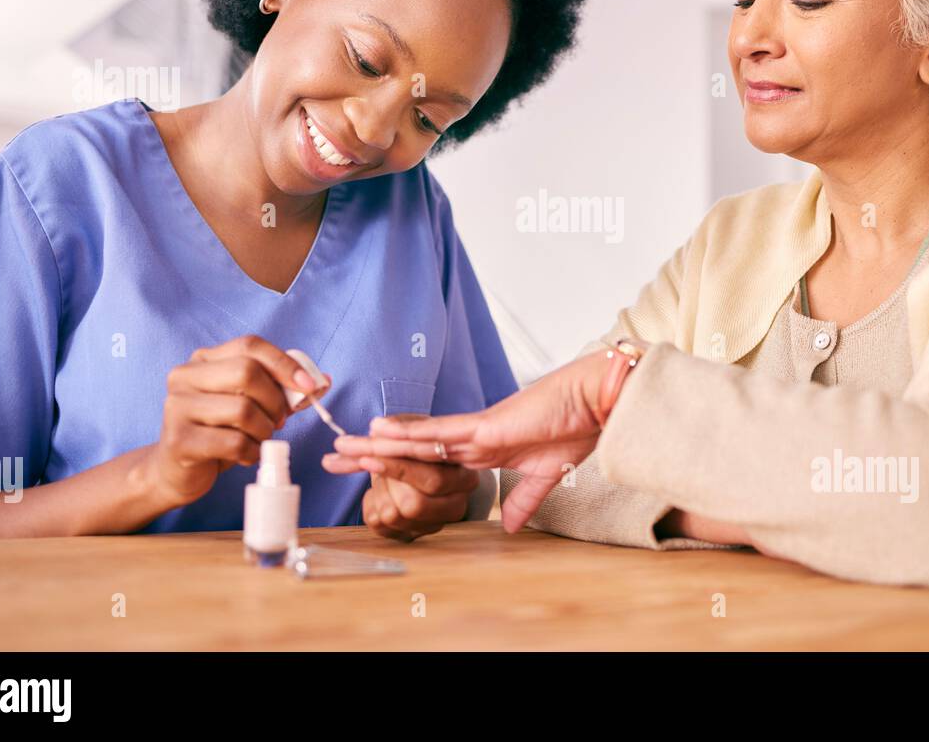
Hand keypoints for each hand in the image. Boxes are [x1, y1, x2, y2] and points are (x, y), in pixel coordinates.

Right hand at [148, 335, 327, 508]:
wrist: (176, 471)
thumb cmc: (218, 432)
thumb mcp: (248, 404)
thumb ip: (280, 390)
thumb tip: (323, 380)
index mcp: (203, 360)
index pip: (249, 345)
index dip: (284, 363)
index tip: (308, 386)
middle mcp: (185, 376)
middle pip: (246, 372)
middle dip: (275, 400)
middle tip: (279, 421)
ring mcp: (177, 407)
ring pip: (242, 410)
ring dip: (264, 430)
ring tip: (260, 440)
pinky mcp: (179, 440)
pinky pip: (234, 443)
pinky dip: (252, 452)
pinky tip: (247, 455)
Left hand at [321, 451, 477, 541]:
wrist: (421, 464)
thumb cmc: (418, 447)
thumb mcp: (407, 435)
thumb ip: (381, 438)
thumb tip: (349, 441)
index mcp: (464, 478)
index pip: (433, 480)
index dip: (398, 470)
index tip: (368, 458)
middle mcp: (456, 506)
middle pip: (413, 506)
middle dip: (386, 484)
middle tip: (375, 464)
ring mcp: (435, 525)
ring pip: (393, 517)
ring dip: (378, 493)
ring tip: (382, 477)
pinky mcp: (414, 536)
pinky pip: (380, 527)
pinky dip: (371, 506)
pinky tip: (380, 493)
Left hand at [325, 349, 619, 531]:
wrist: (595, 402)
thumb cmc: (575, 427)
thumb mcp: (545, 475)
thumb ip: (524, 500)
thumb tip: (509, 527)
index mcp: (484, 449)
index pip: (429, 459)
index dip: (397, 462)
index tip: (368, 467)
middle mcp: (471, 438)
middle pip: (410, 448)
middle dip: (371, 453)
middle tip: (333, 457)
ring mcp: (475, 430)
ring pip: (416, 439)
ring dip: (378, 444)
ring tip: (341, 446)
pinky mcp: (484, 427)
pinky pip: (438, 433)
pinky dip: (408, 433)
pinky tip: (379, 431)